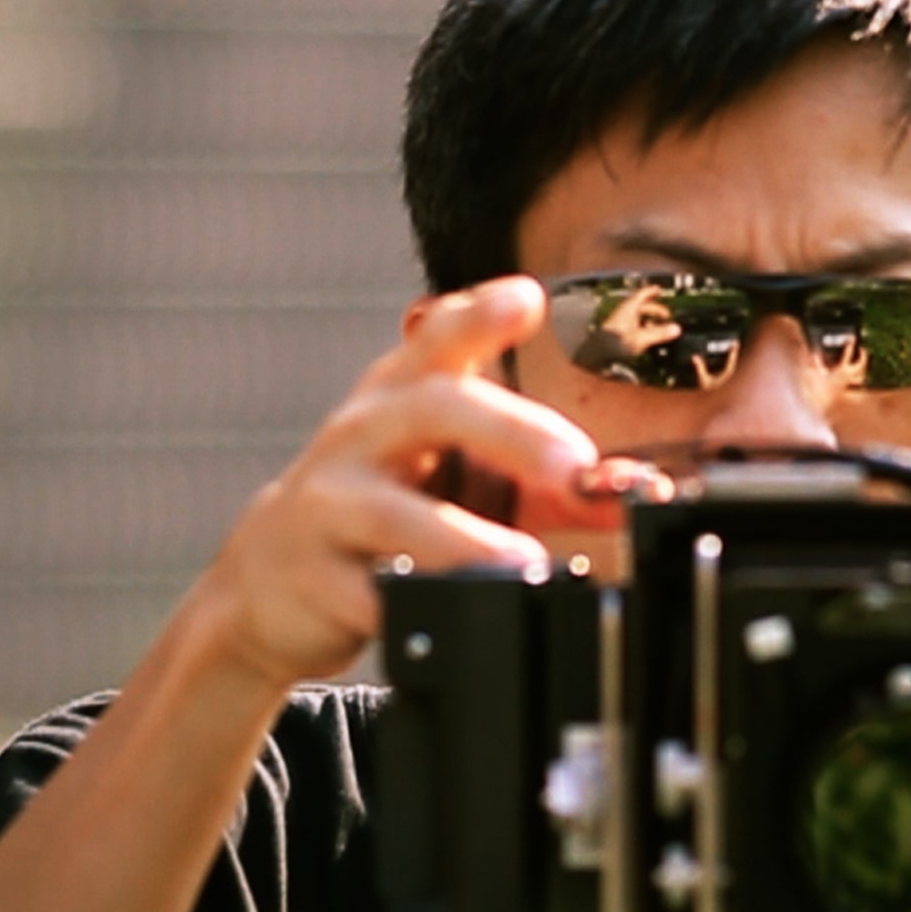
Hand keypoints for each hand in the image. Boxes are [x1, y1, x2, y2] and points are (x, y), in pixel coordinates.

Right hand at [193, 277, 610, 688]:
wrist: (272, 577)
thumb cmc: (385, 509)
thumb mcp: (461, 476)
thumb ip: (551, 480)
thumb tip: (638, 488)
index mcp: (402, 395)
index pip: (438, 337)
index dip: (479, 315)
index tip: (525, 299)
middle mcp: (362, 434)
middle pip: (432, 409)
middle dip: (509, 432)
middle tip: (574, 467)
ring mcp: (328, 504)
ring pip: (393, 512)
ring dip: (464, 538)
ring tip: (524, 563)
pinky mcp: (313, 577)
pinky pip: (363, 591)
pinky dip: (408, 602)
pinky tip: (452, 613)